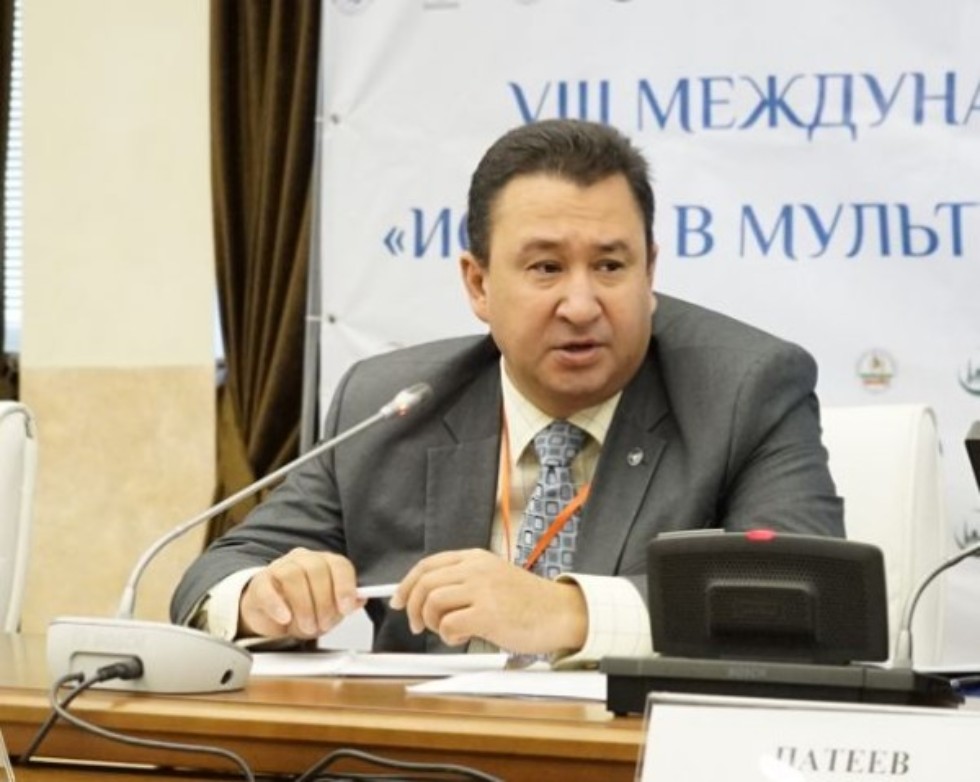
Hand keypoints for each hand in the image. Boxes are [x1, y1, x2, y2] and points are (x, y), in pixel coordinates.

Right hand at [239, 547, 363, 638]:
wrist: (271, 616)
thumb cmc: (303, 610)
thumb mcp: (329, 610)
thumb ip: (345, 604)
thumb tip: (359, 599)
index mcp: (325, 562)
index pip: (339, 564)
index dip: (345, 586)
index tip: (345, 608)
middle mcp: (303, 559)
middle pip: (317, 569)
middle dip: (323, 602)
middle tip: (323, 624)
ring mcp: (279, 568)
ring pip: (293, 576)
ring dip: (303, 605)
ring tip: (306, 626)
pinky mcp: (259, 583)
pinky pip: (267, 588)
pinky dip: (278, 604)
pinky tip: (285, 618)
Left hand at [389, 549, 586, 653]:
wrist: (560, 612)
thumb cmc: (528, 601)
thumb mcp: (493, 578)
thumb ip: (463, 582)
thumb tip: (426, 598)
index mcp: (475, 558)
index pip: (428, 565)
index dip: (406, 584)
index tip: (397, 600)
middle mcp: (476, 568)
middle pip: (425, 582)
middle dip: (412, 607)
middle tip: (417, 625)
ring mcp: (482, 589)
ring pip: (432, 602)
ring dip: (431, 622)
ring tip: (448, 632)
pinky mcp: (488, 613)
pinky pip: (449, 624)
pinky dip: (448, 636)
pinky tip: (463, 637)